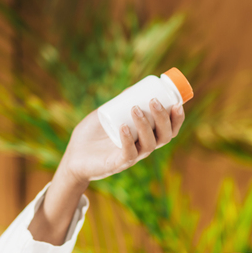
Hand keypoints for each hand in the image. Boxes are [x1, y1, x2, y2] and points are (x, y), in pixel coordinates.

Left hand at [61, 99, 184, 182]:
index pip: (169, 129)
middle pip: (164, 136)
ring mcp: (131, 157)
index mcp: (146, 136)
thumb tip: (135, 88)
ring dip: (145, 125)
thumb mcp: (107, 114)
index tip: (176, 102)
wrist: (73, 156)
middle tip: (153, 101)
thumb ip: (120, 102)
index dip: (177, 118)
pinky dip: (128, 140)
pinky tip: (123, 127)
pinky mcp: (117, 164)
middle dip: (163, 118)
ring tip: (135, 109)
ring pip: (149, 144)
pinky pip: (128, 154)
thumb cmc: (92, 136)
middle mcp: (143, 148)